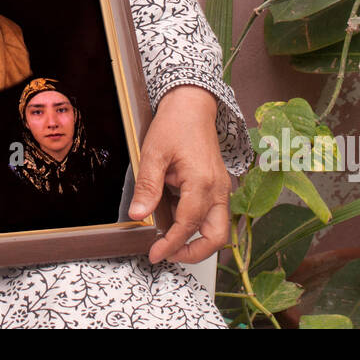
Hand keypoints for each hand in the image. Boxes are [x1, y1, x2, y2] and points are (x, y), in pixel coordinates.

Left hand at [128, 85, 229, 264]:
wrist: (192, 105)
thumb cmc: (176, 124)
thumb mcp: (153, 154)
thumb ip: (147, 186)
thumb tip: (138, 214)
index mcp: (202, 182)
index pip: (187, 225)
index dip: (170, 244)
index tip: (155, 254)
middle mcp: (218, 189)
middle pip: (217, 237)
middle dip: (194, 252)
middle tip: (168, 254)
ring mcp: (221, 188)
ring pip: (219, 228)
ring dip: (199, 241)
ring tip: (172, 242)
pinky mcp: (218, 186)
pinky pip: (214, 214)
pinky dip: (198, 225)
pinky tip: (176, 219)